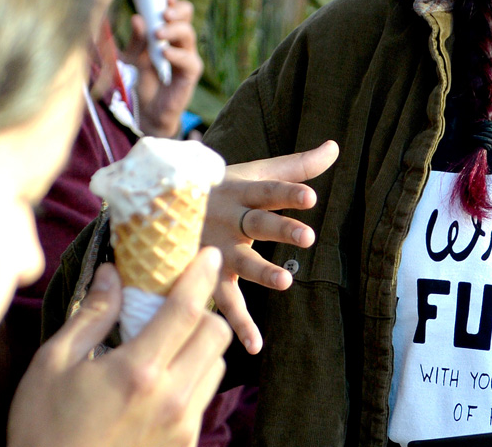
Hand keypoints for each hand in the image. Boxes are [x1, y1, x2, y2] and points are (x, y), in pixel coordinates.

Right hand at [8, 250, 230, 446]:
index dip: (202, 275)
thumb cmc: (44, 430)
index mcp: (138, 371)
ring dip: (200, 347)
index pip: (187, 309)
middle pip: (216, 333)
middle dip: (202, 312)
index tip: (209, 255)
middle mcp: (171, 397)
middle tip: (178, 308)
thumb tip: (112, 273)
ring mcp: (183, 424)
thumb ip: (91, 316)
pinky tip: (163, 383)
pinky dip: (193, 379)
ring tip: (167, 348)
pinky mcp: (186, 444)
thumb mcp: (53, 366)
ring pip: (216, 365)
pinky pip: (205, 397)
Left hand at [126, 0, 202, 137]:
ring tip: (158, 34)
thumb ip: (135, 41)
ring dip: (174, 31)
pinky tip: (164, 53)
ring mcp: (188, 58)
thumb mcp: (133, 58)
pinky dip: (176, 54)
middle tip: (163, 14)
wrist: (147, 112)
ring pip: (189, 35)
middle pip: (187, 18)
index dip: (174, 3)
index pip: (177, 13)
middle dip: (178, 12)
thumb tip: (137, 18)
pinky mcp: (190, 74)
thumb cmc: (143, 82)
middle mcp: (181, 43)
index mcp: (168, 35)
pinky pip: (189, 60)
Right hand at [203, 140, 338, 352]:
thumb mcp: (255, 173)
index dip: (288, 193)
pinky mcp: (204, 276)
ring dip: (262, 272)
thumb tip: (335, 146)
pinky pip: (223, 301)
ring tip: (285, 283)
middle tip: (309, 236)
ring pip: (239, 262)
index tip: (311, 196)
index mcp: (241, 192)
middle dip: (281, 229)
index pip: (268, 191)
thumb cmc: (222, 188)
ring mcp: (214, 249)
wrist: (157, 207)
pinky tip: (256, 345)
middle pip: (257, 223)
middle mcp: (228, 219)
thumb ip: (297, 166)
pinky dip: (238, 324)